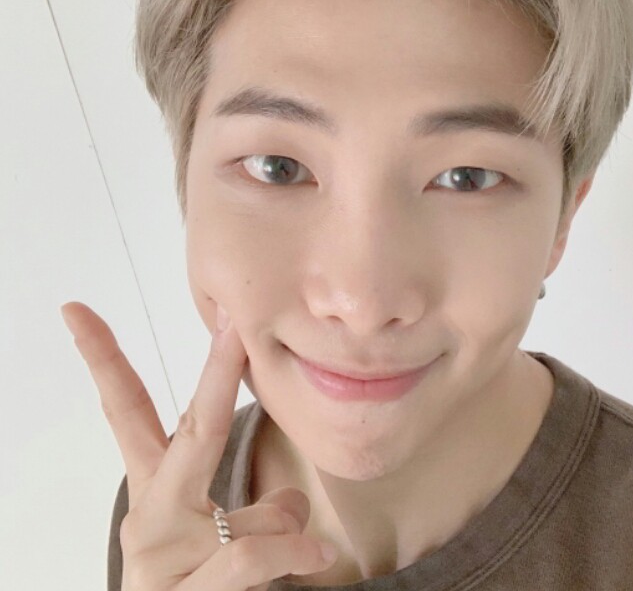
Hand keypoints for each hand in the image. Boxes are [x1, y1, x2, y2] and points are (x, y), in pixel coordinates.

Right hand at [60, 301, 337, 590]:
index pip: (126, 412)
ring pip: (241, 517)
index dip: (103, 359)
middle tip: (231, 321)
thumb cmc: (201, 589)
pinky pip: (249, 556)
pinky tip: (315, 556)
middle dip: (216, 375)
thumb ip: (256, 513)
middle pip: (188, 432)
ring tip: (303, 549)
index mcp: (155, 491)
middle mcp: (149, 518)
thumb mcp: (221, 542)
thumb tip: (293, 499)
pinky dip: (293, 553)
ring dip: (281, 530)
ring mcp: (158, 560)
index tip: (78, 309)